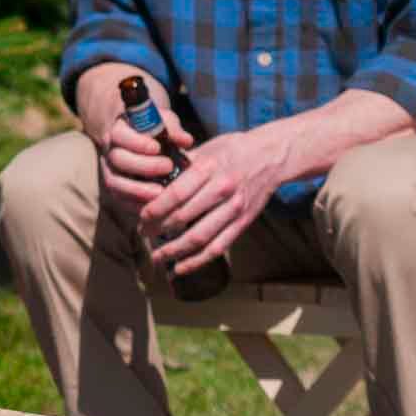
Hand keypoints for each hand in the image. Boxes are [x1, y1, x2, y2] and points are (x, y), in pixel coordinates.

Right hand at [74, 63, 192, 210]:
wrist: (140, 142)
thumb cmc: (154, 129)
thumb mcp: (164, 122)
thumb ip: (172, 129)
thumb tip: (186, 141)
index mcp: (118, 131)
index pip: (120, 135)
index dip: (137, 143)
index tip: (157, 148)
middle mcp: (110, 152)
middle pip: (118, 160)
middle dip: (143, 166)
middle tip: (168, 167)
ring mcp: (110, 173)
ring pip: (115, 184)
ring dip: (138, 190)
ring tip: (160, 192)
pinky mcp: (115, 190)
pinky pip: (120, 200)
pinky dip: (136, 204)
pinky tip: (153, 205)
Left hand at [141, 128, 287, 273]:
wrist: (273, 155)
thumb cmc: (234, 150)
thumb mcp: (209, 147)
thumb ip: (183, 164)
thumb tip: (153, 178)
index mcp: (210, 167)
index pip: (176, 194)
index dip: (155, 210)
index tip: (141, 218)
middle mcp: (222, 188)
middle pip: (183, 217)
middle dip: (158, 230)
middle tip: (143, 234)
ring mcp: (234, 208)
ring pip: (198, 237)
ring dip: (173, 251)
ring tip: (157, 257)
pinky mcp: (242, 223)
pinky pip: (216, 248)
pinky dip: (195, 262)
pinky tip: (179, 268)